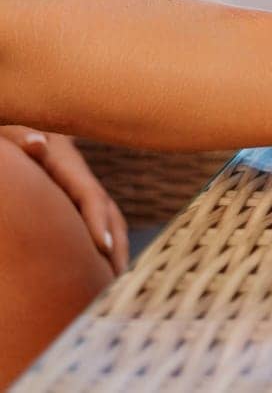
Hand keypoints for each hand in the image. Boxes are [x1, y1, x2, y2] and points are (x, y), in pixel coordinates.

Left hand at [0, 126, 127, 273]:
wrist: (29, 127)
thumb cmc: (16, 132)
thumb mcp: (16, 133)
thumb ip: (22, 139)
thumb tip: (36, 142)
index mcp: (70, 167)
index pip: (91, 197)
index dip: (98, 221)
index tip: (102, 249)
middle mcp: (84, 182)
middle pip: (111, 216)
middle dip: (116, 247)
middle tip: (115, 280)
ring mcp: (84, 193)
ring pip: (110, 224)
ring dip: (115, 252)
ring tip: (114, 284)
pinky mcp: (77, 203)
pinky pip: (97, 227)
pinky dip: (105, 249)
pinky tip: (101, 271)